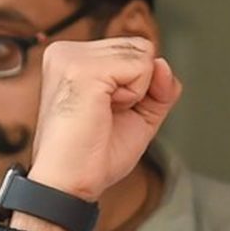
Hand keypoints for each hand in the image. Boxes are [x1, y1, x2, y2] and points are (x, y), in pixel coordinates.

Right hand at [27, 38, 181, 201]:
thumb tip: (162, 63)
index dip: (139, 85)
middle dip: (140, 87)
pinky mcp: (82, 68)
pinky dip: (135, 96)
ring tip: (102, 112)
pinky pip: (142, 67)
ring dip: (136, 92)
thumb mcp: (140, 114)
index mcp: (73, 58)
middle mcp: (67, 51)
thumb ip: (159, 86)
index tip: (108, 111)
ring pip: (143, 54)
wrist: (68, 183)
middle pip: (141, 47)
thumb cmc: (94, 154)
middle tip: (106, 114)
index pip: (133, 50)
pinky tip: (104, 110)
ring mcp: (72, 57)